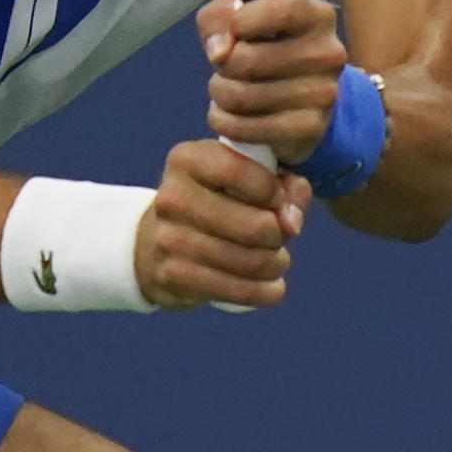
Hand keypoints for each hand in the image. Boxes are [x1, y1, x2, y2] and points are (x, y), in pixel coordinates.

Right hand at [134, 139, 310, 309]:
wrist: (158, 239)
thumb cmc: (215, 200)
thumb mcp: (244, 177)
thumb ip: (283, 185)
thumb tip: (293, 218)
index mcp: (186, 160)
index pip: (235, 169)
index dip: (271, 189)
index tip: (280, 200)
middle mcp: (171, 196)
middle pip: (252, 225)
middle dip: (279, 235)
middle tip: (282, 236)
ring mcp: (167, 238)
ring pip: (247, 261)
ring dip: (275, 264)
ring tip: (278, 260)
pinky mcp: (172, 275)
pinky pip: (234, 290)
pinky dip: (262, 291)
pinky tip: (272, 286)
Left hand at [196, 0, 346, 165]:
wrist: (300, 95)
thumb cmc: (266, 44)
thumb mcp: (240, 16)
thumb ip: (220, 18)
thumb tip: (219, 51)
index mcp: (317, 16)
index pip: (285, 10)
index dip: (245, 20)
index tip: (232, 29)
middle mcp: (328, 53)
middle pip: (250, 59)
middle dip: (223, 65)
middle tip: (224, 67)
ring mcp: (323, 93)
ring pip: (243, 96)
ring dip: (219, 93)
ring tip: (224, 89)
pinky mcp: (309, 128)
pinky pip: (248, 128)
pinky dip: (224, 121)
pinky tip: (226, 114)